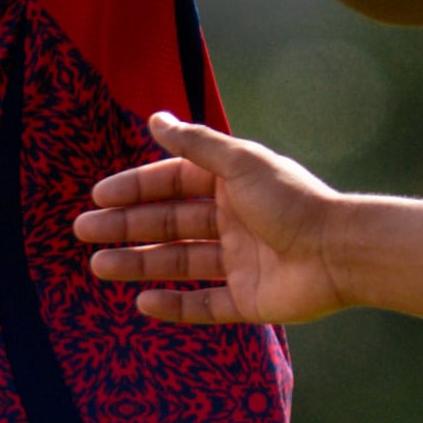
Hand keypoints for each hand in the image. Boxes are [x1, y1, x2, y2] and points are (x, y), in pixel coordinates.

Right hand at [78, 112, 352, 326]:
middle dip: (126, 227)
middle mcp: (233, 222)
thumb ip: (196, 144)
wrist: (339, 252)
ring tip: (99, 266)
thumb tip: (155, 118)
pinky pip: (204, 304)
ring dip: (138, 264)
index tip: (99, 196)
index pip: (173, 184)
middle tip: (83, 231)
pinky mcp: (249, 300)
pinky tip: (142, 302)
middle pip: (169, 224)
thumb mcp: (239, 164)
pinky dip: (173, 305)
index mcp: (232, 186)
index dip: (136, 189)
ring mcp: (240, 263)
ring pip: (179, 263)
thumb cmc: (291, 200)